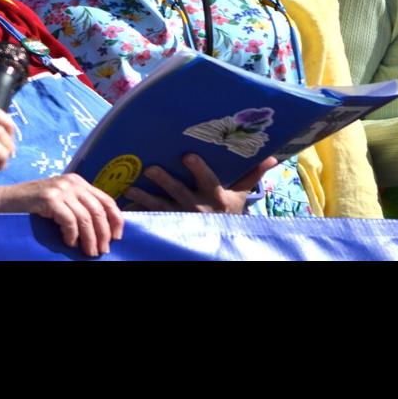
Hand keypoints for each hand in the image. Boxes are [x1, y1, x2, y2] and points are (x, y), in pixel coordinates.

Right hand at [0, 174, 123, 256]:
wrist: (1, 202)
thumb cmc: (30, 207)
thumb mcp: (59, 203)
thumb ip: (78, 208)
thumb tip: (102, 230)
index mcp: (78, 182)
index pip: (106, 200)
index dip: (116, 220)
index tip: (117, 237)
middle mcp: (72, 182)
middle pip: (99, 210)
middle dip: (104, 234)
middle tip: (102, 251)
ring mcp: (60, 189)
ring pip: (86, 218)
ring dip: (90, 239)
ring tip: (89, 252)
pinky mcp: (49, 199)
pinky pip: (70, 221)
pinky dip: (72, 235)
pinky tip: (69, 243)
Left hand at [123, 154, 277, 213]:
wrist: (220, 242)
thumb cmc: (229, 213)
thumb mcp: (241, 196)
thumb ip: (253, 175)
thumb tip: (273, 157)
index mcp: (215, 197)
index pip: (207, 180)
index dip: (197, 169)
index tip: (187, 156)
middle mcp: (197, 208)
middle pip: (179, 193)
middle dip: (165, 181)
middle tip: (150, 169)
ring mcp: (181, 218)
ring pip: (161, 207)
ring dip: (145, 197)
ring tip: (131, 188)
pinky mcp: (168, 226)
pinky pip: (151, 221)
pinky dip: (138, 215)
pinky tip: (124, 207)